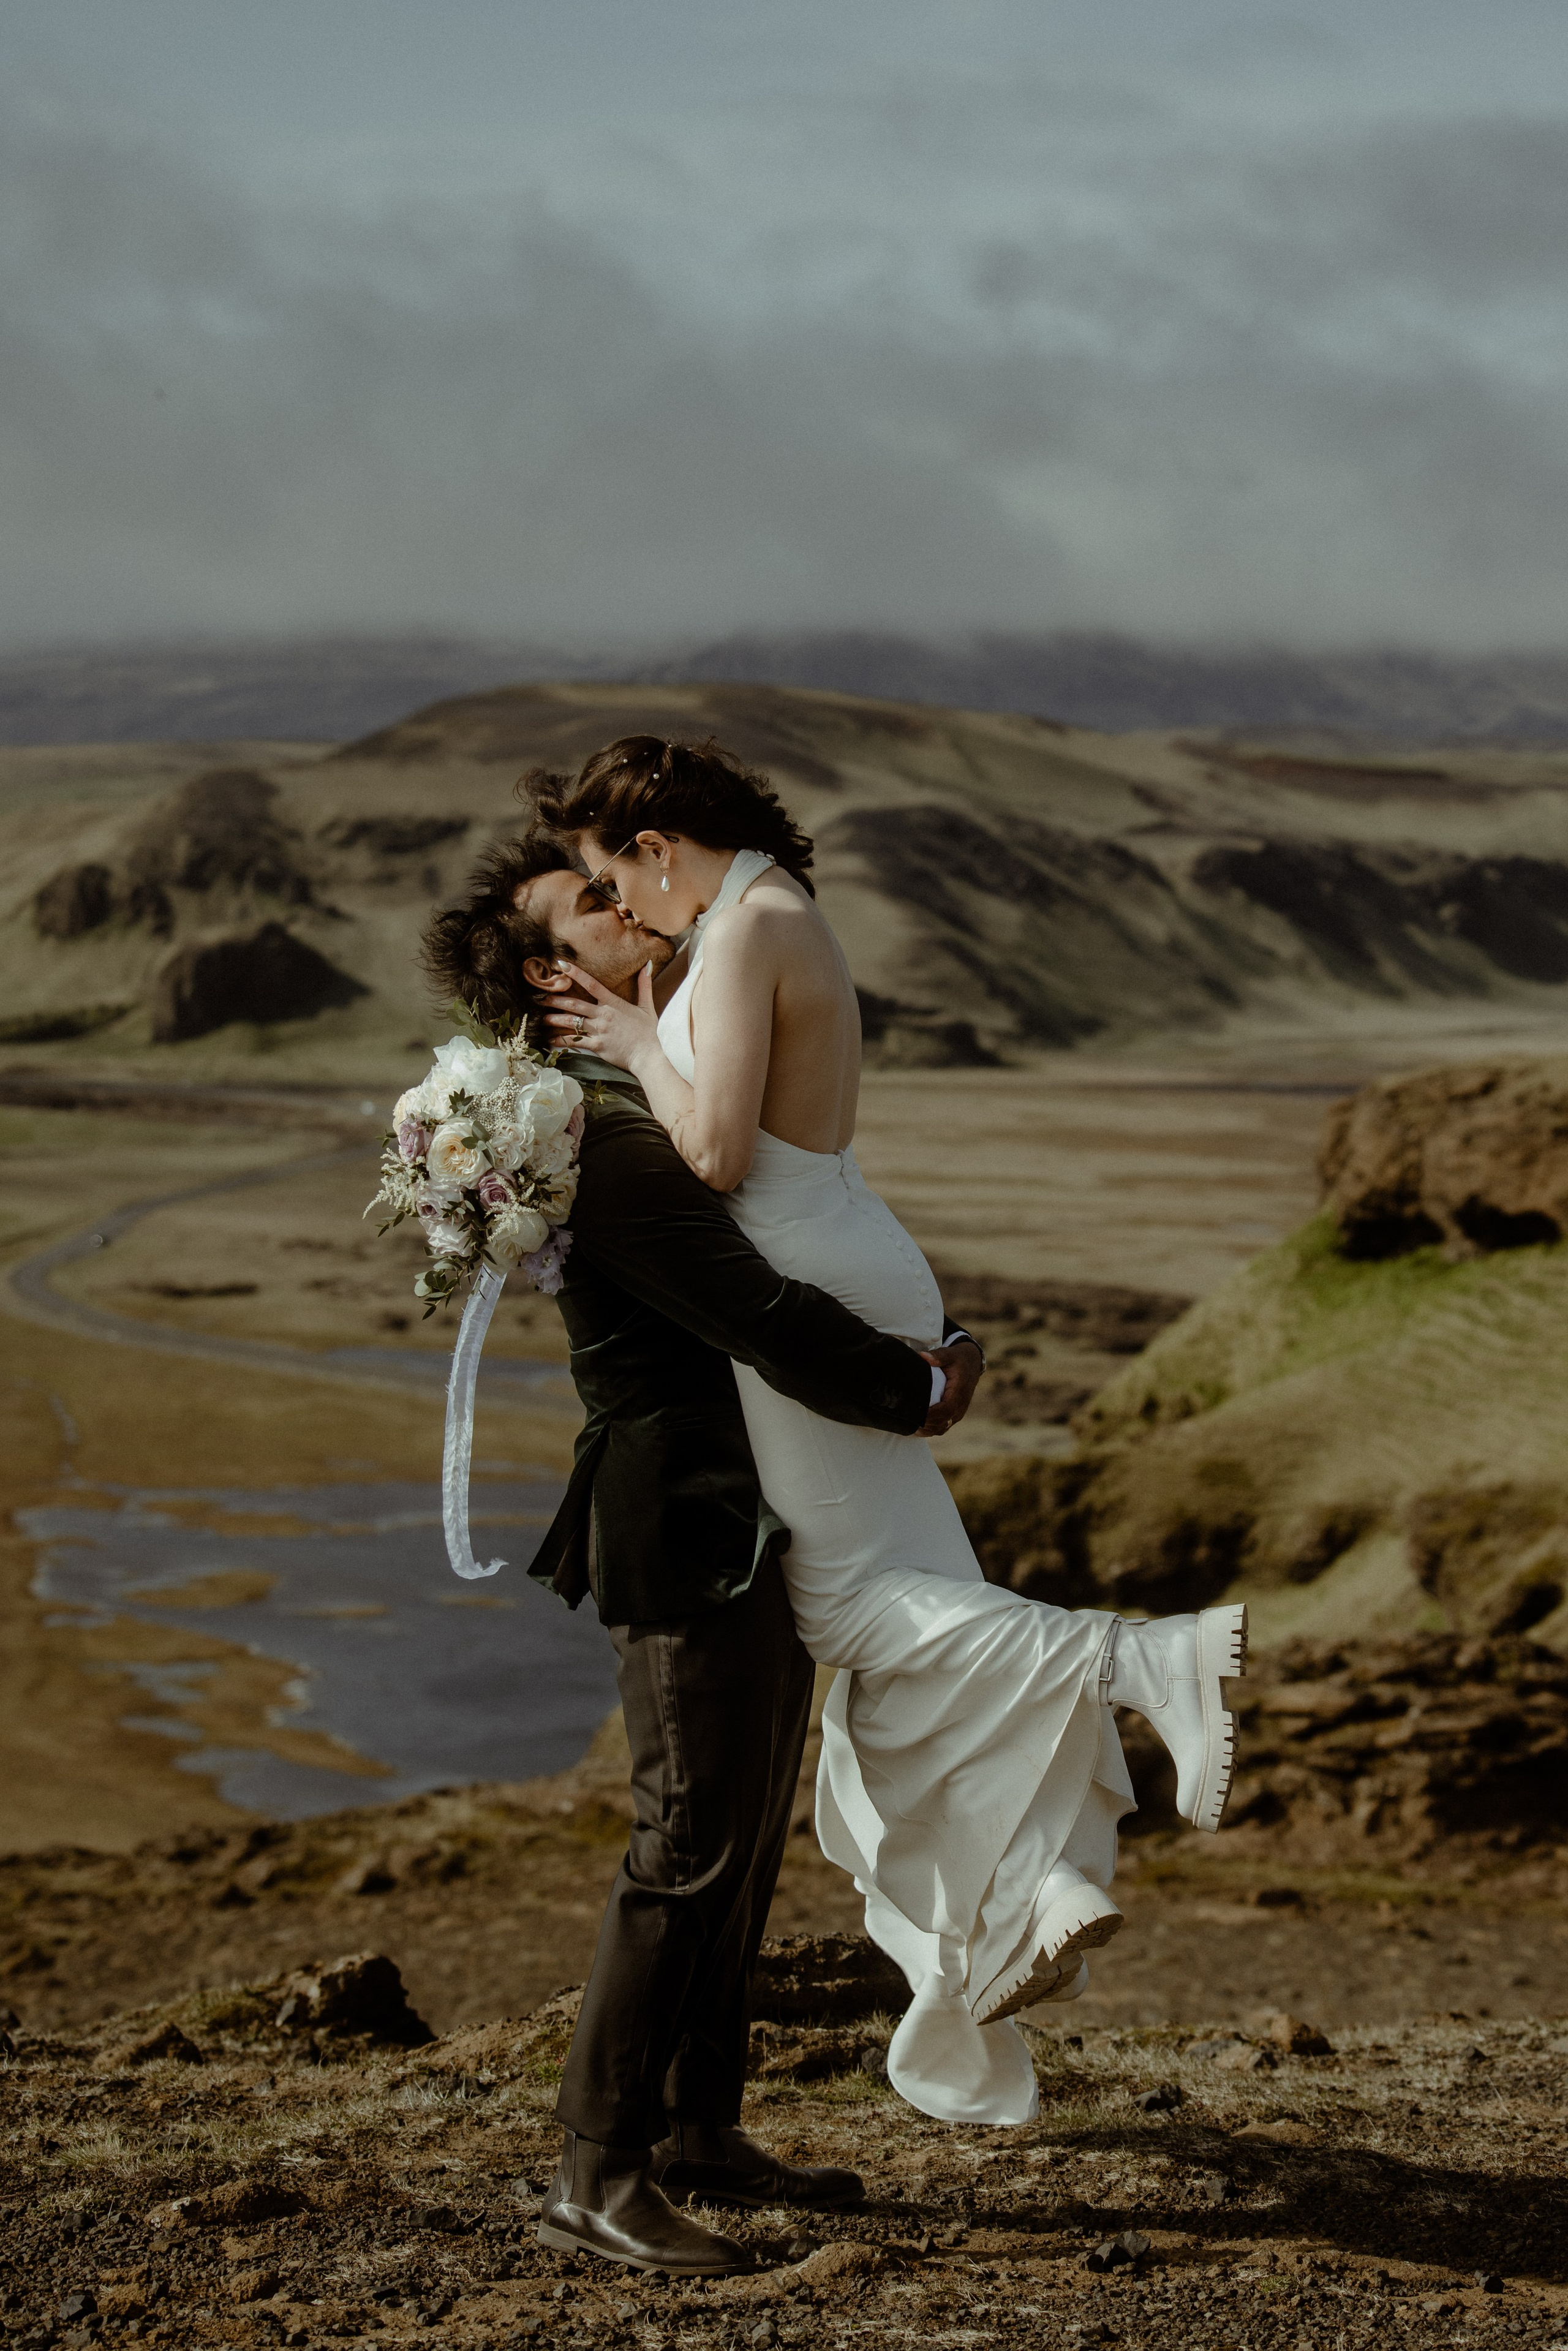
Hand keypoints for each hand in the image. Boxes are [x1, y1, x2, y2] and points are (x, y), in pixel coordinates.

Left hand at [542, 962, 660, 1071]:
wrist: (649, 1055)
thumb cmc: (649, 1032)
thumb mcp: (648, 1006)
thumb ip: (645, 985)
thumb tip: (648, 964)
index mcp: (613, 1003)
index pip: (591, 984)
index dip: (576, 973)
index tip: (562, 965)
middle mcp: (603, 1015)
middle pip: (575, 1004)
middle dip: (557, 1000)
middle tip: (542, 997)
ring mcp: (599, 1031)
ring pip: (572, 1022)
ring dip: (555, 1019)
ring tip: (542, 1018)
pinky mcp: (597, 1046)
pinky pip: (576, 1042)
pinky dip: (562, 1040)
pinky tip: (552, 1039)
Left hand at [919, 1338, 983, 1437]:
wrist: (972, 1364)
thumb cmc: (959, 1359)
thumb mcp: (950, 1354)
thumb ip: (938, 1356)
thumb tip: (923, 1356)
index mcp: (959, 1392)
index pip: (945, 1410)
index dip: (930, 1415)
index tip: (915, 1414)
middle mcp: (960, 1406)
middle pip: (942, 1423)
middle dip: (925, 1424)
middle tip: (907, 1420)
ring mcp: (958, 1412)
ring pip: (942, 1428)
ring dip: (927, 1429)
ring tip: (909, 1425)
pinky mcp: (954, 1415)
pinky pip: (943, 1426)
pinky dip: (931, 1429)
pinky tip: (918, 1427)